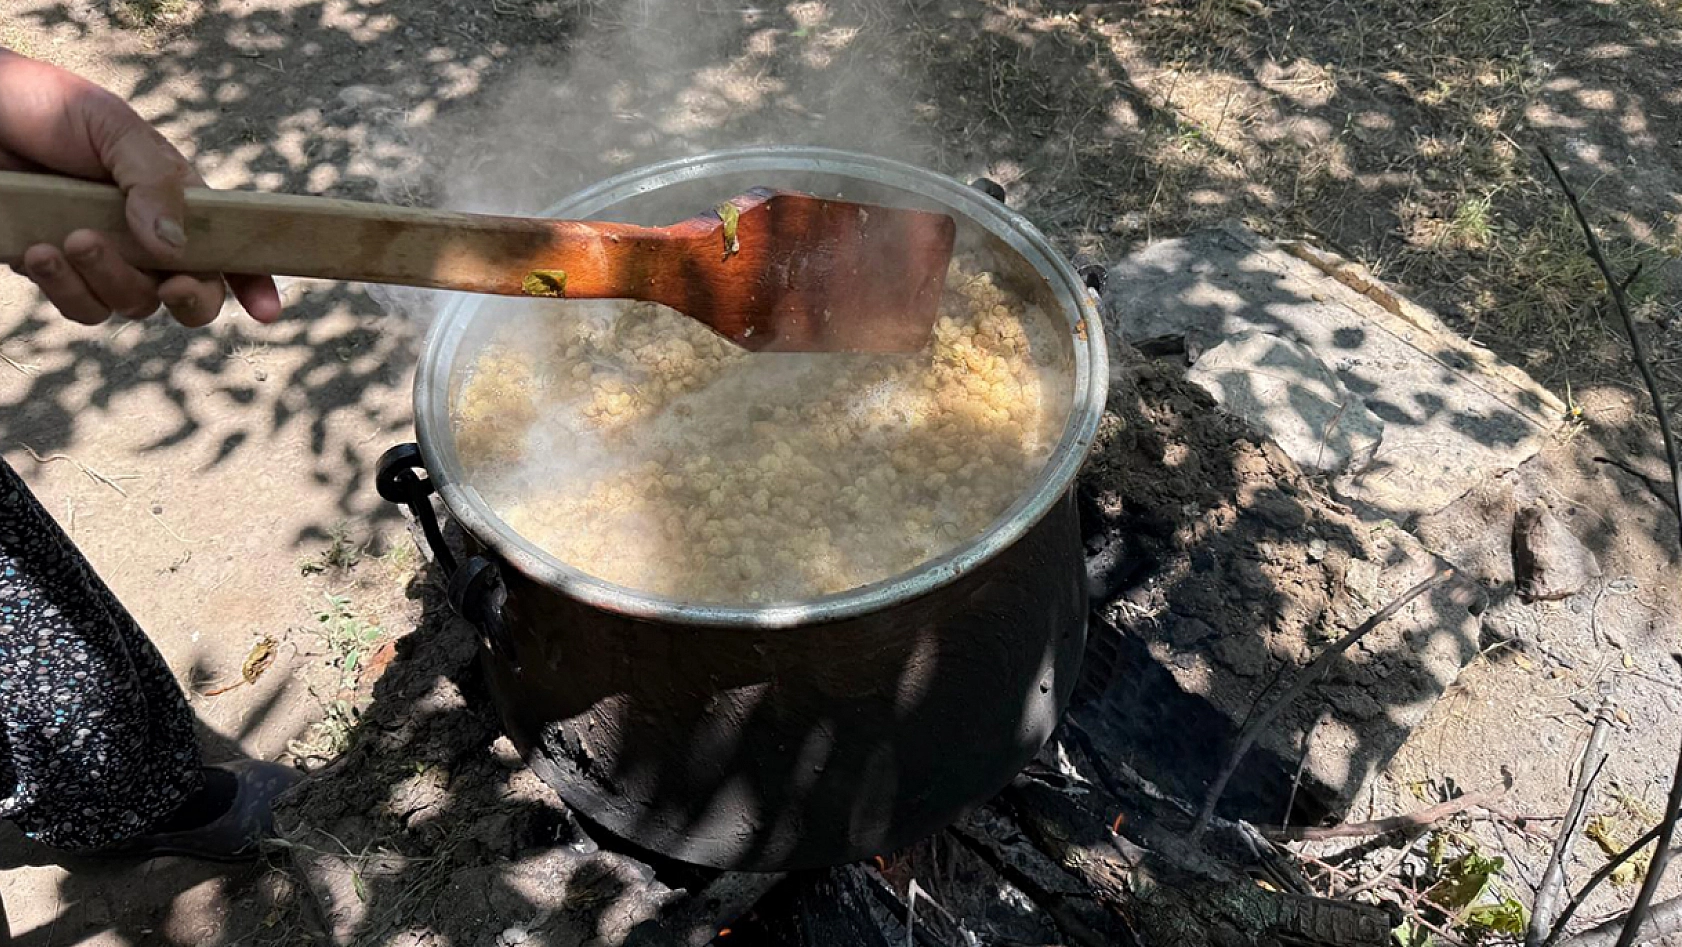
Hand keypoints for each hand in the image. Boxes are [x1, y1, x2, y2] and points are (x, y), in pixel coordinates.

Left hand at [0, 50, 279, 325]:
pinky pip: (80, 307)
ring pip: (134, 305)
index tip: (268, 311)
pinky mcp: (60, 275)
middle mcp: (150, 239)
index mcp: (179, 201)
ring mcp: (107, 261)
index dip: (255, 283)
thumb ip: (153, 183)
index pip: (229, 248)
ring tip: (74, 238)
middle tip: (171, 286)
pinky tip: (39, 250)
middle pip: (193, 296)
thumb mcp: (114, 128)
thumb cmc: (48, 107)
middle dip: (190, 300)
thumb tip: (174, 247)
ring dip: (109, 280)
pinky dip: (64, 287)